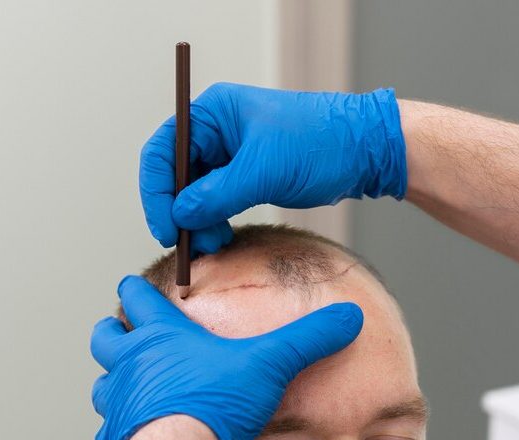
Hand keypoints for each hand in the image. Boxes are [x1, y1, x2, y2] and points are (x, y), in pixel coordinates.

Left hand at [90, 276, 362, 439]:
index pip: (140, 299)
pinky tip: (136, 438)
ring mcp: (119, 404)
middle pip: (107, 337)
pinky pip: (109, 432)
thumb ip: (310, 338)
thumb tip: (350, 316)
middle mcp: (132, 366)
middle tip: (120, 331)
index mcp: (164, 337)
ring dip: (114, 382)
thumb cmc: (217, 404)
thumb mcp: (272, 362)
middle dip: (113, 332)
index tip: (132, 284)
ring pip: (103, 385)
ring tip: (128, 386)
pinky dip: (118, 430)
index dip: (137, 290)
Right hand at [139, 83, 406, 254]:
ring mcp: (232, 155)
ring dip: (198, 221)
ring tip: (213, 246)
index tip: (165, 229)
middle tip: (191, 247)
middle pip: (176, 175)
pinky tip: (221, 239)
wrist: (362, 151)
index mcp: (213, 114)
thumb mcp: (265, 169)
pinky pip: (218, 201)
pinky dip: (216, 220)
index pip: (164, 150)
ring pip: (197, 193)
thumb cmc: (319, 144)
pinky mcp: (248, 176)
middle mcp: (217, 132)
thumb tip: (181, 214)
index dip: (156, 191)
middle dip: (180, 212)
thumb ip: (219, 193)